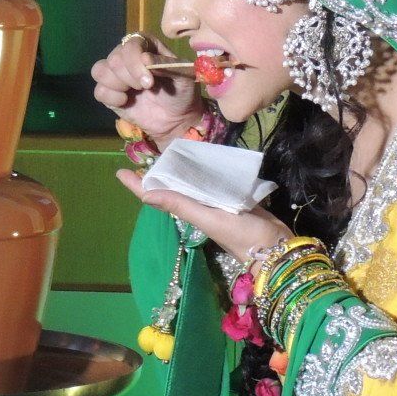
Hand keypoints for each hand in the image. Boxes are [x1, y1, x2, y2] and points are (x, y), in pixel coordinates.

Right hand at [90, 33, 205, 146]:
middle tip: (147, 88)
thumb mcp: (183, 77)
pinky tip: (126, 102)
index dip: (135, 62)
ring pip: (100, 71)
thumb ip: (166, 65)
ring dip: (118, 85)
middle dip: (130, 77)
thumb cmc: (182, 92)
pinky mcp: (109, 92)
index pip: (131, 44)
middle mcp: (127, 55)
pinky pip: (99, 90)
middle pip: (114, 59)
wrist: (177, 118)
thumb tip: (145, 58)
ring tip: (136, 92)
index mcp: (146, 45)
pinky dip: (111, 97)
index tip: (149, 82)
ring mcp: (116, 74)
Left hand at [116, 167, 293, 264]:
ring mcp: (214, 203)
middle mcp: (197, 206)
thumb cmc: (241, 234)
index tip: (119, 171)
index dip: (138, 185)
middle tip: (145, 152)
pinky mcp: (232, 199)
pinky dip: (205, 171)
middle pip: (171, 187)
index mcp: (188, 210)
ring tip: (172, 149)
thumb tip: (145, 194)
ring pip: (191, 183)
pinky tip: (206, 157)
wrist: (276, 246)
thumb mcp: (208, 218)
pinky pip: (212, 182)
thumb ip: (180, 204)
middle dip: (157, 172)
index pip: (157, 195)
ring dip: (180, 169)